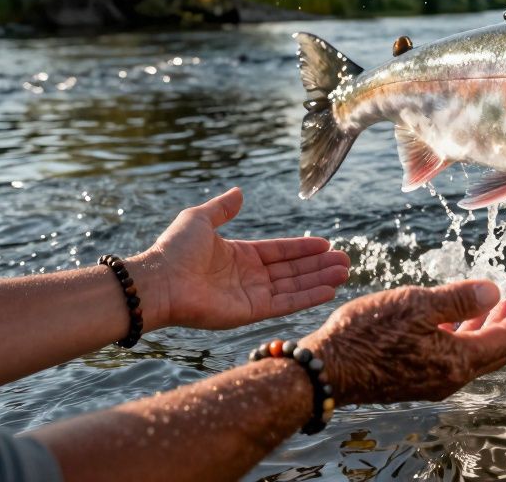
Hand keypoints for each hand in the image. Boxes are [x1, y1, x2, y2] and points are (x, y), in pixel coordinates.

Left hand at [128, 188, 350, 330]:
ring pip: (294, 286)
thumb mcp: (199, 219)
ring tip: (345, 271)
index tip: (325, 244)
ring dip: (320, 279)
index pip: (279, 252)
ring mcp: (251, 295)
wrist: (159, 281)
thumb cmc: (175, 250)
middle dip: (319, 265)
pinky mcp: (251, 312)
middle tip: (345, 260)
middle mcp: (249, 277)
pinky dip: (308, 297)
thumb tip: (239, 193)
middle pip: (292, 270)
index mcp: (239, 255)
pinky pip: (286, 303)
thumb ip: (222, 208)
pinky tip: (329, 289)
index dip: (302, 248)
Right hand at [303, 280, 505, 405]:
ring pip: (471, 356)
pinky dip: (462, 338)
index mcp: (456, 360)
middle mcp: (448, 377)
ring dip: (484, 330)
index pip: (504, 340)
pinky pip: (451, 359)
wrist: (327, 370)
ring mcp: (430, 381)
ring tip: (492, 306)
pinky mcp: (413, 380)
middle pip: (492, 353)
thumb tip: (495, 292)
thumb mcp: (417, 304)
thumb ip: (459, 299)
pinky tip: (453, 321)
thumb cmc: (368, 334)